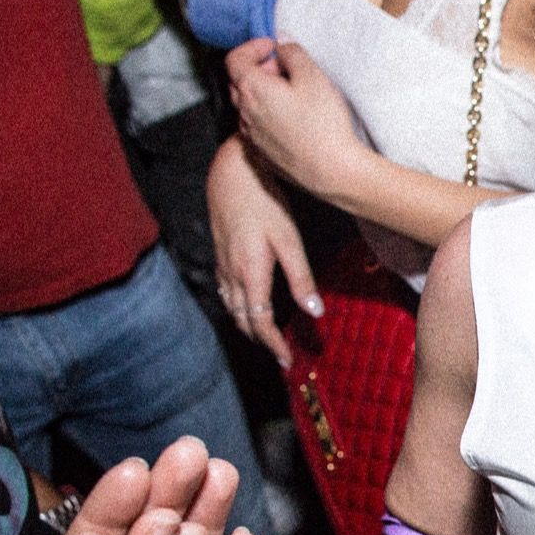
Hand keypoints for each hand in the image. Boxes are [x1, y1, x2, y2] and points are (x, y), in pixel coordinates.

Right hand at [207, 132, 317, 365]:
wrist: (232, 173)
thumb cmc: (264, 203)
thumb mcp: (289, 241)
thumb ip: (301, 278)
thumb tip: (315, 312)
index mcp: (250, 274)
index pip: (260, 322)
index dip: (273, 345)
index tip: (287, 361)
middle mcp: (231, 274)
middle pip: (243, 320)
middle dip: (261, 341)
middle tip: (280, 355)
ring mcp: (222, 264)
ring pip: (232, 308)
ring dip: (248, 326)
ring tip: (267, 337)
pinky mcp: (220, 254)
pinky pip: (226, 292)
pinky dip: (238, 308)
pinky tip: (247, 306)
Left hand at [227, 37, 369, 202]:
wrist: (333, 171)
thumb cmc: (323, 124)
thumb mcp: (313, 76)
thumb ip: (293, 53)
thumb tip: (282, 45)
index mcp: (252, 89)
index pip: (235, 59)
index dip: (252, 47)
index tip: (273, 47)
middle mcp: (244, 113)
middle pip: (238, 82)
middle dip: (257, 69)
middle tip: (284, 69)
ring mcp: (252, 137)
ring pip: (246, 107)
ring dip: (261, 95)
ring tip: (289, 95)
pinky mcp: (262, 155)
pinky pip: (256, 129)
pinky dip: (266, 117)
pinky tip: (291, 120)